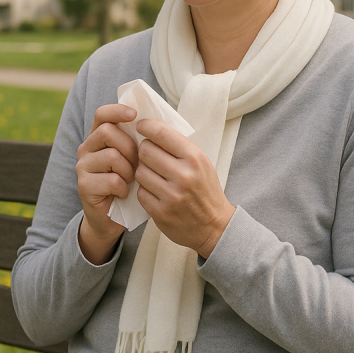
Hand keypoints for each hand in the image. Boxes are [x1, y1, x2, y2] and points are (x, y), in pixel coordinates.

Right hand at [75, 104, 136, 263]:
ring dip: (128, 170)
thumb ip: (137, 141)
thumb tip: (155, 123)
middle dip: (129, 147)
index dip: (117, 111)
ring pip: (111, 156)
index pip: (102, 114)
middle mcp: (86, 148)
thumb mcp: (134, 159)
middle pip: (108, 132)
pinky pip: (111, 180)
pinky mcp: (84, 185)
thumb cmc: (129, 184)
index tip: (134, 115)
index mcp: (98, 137)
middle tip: (136, 164)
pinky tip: (123, 193)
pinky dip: (123, 188)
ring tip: (130, 180)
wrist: (113, 218)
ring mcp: (83, 167)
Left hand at [134, 118, 235, 258]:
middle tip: (149, 155)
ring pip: (140, 172)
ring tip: (154, 175)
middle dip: (144, 151)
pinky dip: (144, 190)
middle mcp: (183, 175)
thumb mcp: (201, 163)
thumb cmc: (205, 190)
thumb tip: (152, 128)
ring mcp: (172, 196)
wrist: (214, 226)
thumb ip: (179, 147)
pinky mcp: (161, 213)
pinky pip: (140, 192)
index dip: (146, 126)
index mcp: (195, 158)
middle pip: (145, 151)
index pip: (162, 133)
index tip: (141, 126)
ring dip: (143, 172)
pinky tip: (155, 191)